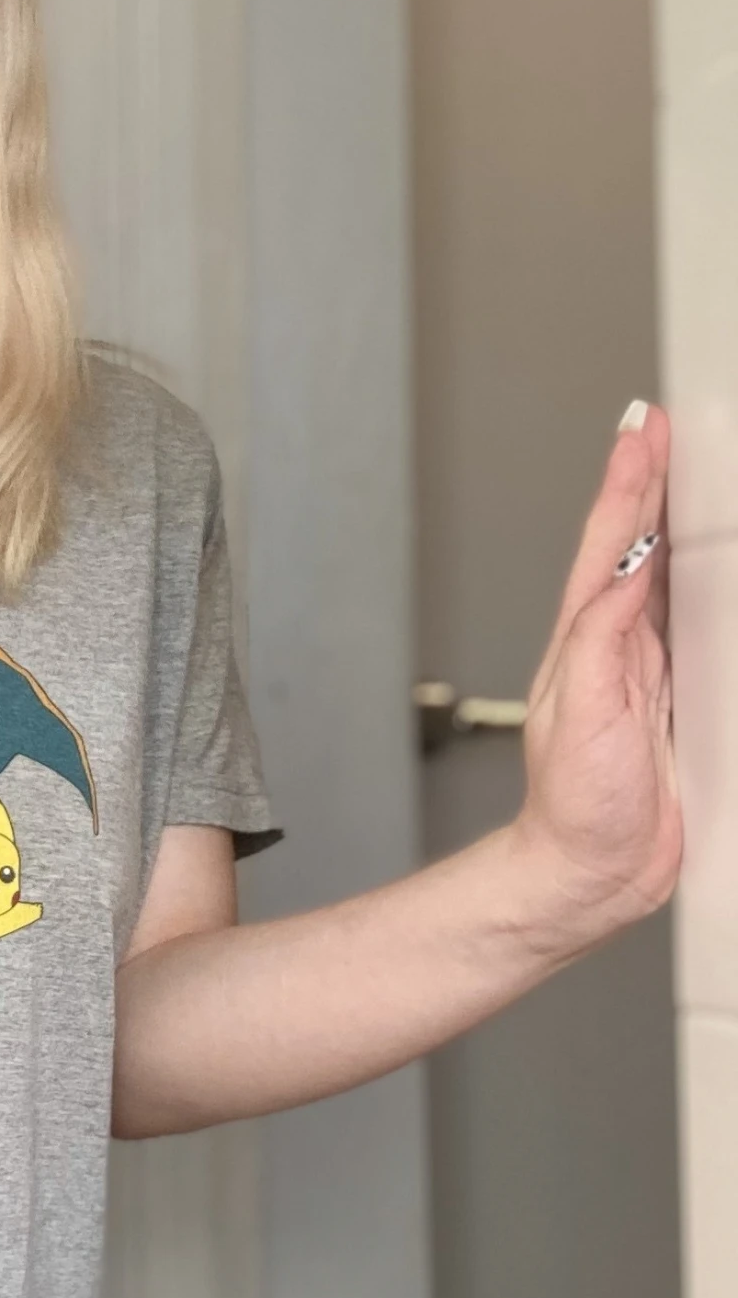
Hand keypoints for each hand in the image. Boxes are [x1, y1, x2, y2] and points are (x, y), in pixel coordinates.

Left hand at [512, 403, 681, 946]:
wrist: (593, 873)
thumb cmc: (574, 806)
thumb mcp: (579, 716)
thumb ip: (601, 643)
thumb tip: (624, 571)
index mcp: (587, 640)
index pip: (609, 544)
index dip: (626, 484)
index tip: (641, 430)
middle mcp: (616, 646)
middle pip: (638, 545)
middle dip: (650, 482)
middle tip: (662, 424)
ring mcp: (650, 671)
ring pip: (669, 578)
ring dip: (678, 522)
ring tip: (688, 469)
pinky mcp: (682, 700)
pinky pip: (702, 627)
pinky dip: (711, 587)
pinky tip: (722, 566)